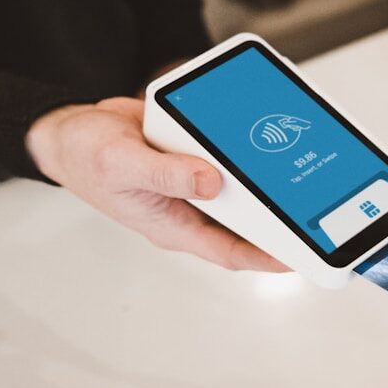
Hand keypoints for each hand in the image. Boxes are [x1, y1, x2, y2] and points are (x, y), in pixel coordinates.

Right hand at [26, 97, 285, 271]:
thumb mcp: (122, 164)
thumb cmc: (86, 156)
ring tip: (302, 173)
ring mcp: (194, 182)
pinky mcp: (195, 155)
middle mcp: (189, 208)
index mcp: (173, 225)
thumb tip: (212, 181)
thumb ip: (167, 174)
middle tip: (317, 211)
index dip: (268, 257)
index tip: (301, 256)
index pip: (230, 251)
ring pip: (240, 190)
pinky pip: (227, 157)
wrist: (70, 130)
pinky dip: (245, 150)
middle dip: (280, 221)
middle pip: (245, 223)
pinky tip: (265, 137)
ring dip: (266, 183)